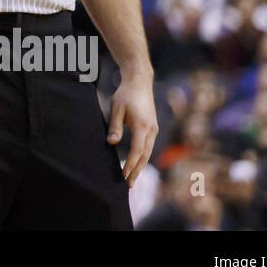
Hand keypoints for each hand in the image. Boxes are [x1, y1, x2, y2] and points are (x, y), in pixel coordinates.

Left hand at [107, 74, 157, 188]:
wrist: (140, 82)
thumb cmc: (126, 94)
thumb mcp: (116, 108)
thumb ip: (115, 126)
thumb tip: (111, 143)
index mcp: (142, 126)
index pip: (137, 150)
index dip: (130, 164)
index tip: (123, 175)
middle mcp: (151, 130)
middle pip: (145, 155)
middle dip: (136, 171)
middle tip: (129, 185)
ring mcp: (154, 129)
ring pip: (148, 152)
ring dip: (140, 166)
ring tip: (131, 178)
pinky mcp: (153, 127)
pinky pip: (148, 146)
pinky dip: (143, 157)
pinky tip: (136, 163)